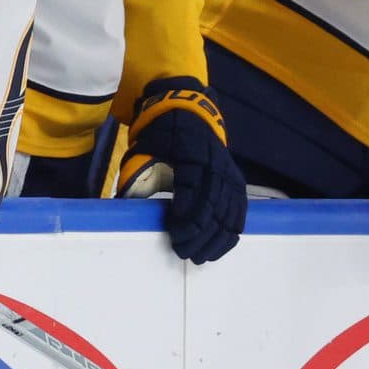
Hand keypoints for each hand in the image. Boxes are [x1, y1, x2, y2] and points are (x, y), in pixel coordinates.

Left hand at [115, 77, 245, 263]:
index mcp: (192, 156)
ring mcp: (231, 174)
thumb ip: (137, 179)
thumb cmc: (161, 136)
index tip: (174, 235)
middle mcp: (217, 166)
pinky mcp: (238, 182)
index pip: (193, 192)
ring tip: (200, 256)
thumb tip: (127, 209)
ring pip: (230, 213)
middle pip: (214, 207)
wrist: (188, 113)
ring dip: (216, 239)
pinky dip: (232, 232)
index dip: (186, 218)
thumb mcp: (143, 152)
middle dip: (200, 235)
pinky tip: (220, 247)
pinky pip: (240, 212)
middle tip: (183, 252)